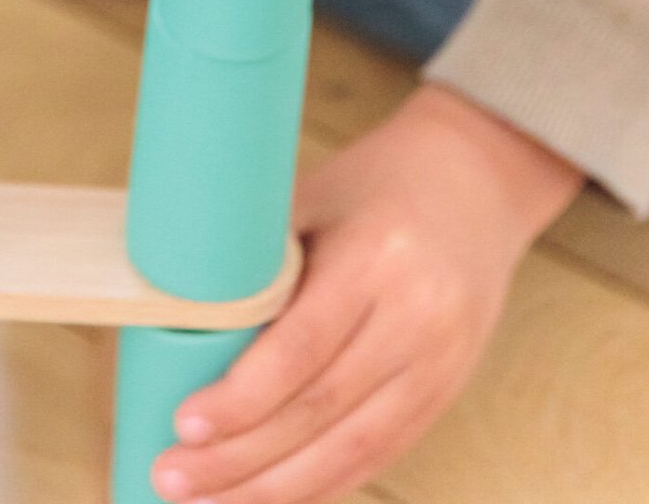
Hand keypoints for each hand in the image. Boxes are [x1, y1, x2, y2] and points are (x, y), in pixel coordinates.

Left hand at [150, 83, 584, 503]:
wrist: (475, 178)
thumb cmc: (378, 180)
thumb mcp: (315, 196)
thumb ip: (261, 256)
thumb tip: (176, 310)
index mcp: (378, 257)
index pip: (303, 347)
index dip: (242, 398)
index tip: (184, 424)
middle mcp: (416, 317)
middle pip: (320, 411)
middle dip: (241, 459)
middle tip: (173, 477)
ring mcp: (439, 363)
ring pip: (351, 450)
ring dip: (274, 490)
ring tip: (208, 502)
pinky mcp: (445, 391)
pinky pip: (380, 453)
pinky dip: (322, 485)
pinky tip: (271, 497)